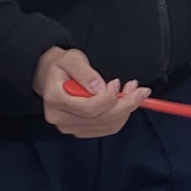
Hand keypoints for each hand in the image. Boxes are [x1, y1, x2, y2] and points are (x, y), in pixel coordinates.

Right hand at [33, 46, 147, 137]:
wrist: (50, 77)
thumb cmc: (62, 66)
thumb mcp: (72, 59)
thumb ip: (85, 72)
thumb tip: (99, 88)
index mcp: (55, 99)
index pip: (89, 108)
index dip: (109, 98)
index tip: (117, 83)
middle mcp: (60, 118)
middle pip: (101, 119)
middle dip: (126, 105)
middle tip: (140, 90)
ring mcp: (69, 127)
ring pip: (107, 125)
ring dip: (126, 110)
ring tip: (134, 92)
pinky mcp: (80, 131)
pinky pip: (107, 128)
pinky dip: (121, 117)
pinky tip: (125, 102)